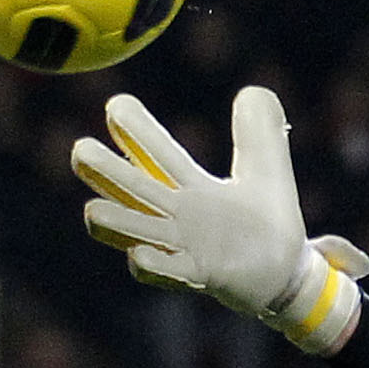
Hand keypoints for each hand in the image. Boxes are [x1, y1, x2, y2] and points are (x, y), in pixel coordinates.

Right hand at [71, 85, 368, 352]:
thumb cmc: (270, 223)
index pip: (151, 151)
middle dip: (101, 169)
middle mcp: (176, 215)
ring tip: (91, 212)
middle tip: (81, 150)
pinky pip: (166, 272)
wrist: (287, 276)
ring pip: (133, 231)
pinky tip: (138, 255)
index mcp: (189, 186)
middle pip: (127, 187)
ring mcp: (184, 247)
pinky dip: (153, 264)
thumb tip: (253, 91)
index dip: (133, 128)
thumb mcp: (267, 168)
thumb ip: (260, 129)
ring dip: (114, 221)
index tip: (118, 107)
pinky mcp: (201, 275)